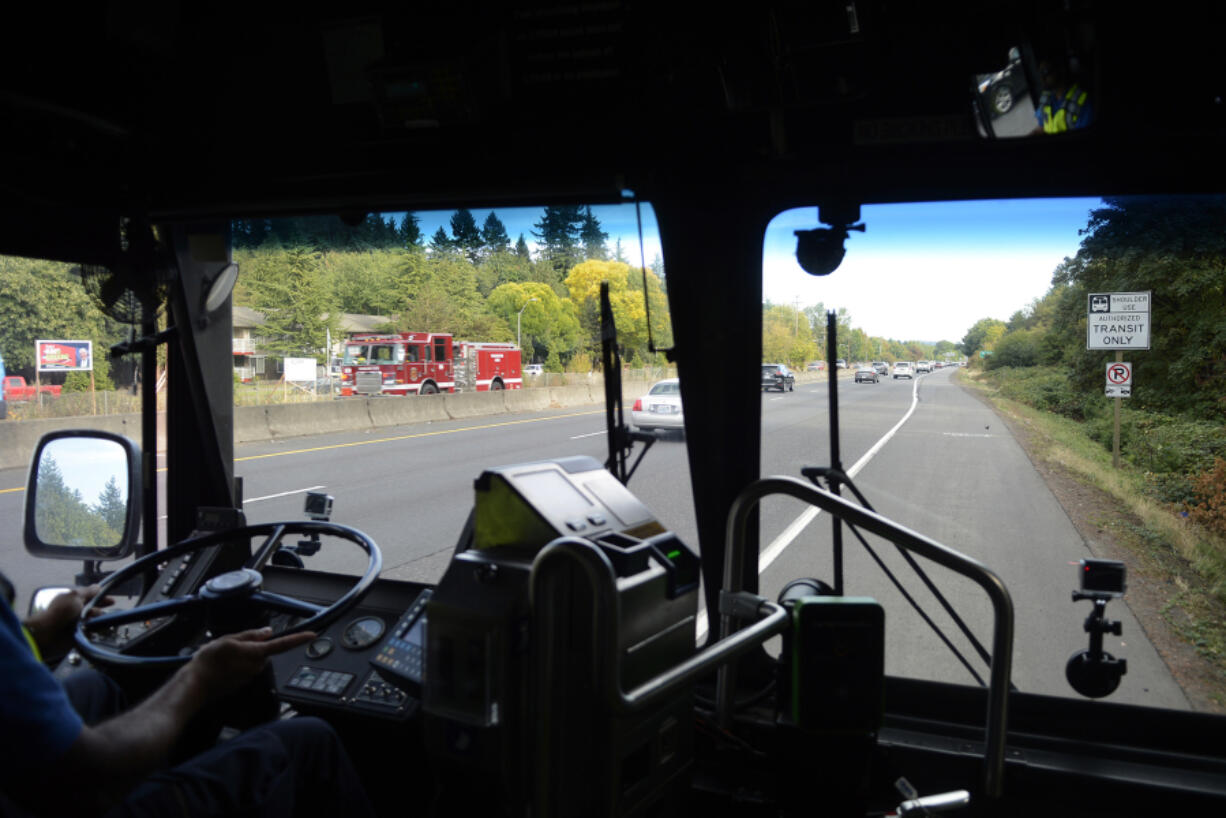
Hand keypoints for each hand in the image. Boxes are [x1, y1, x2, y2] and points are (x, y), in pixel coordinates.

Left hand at [24, 585, 112, 655]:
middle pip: (93, 606)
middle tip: (112, 605)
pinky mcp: (78, 634)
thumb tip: (98, 587)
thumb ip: (88, 592)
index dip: (100, 596)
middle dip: (101, 606)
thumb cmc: (61, 612)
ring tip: (100, 618)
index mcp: (72, 599)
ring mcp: (76, 622)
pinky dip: (95, 628)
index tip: (111, 598)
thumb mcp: (75, 596)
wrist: (49, 634)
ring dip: (98, 617)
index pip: (89, 596)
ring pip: (93, 618)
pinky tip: (98, 627)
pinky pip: (91, 630)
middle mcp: (75, 610)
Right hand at [188, 627, 316, 699]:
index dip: (298, 639)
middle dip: (253, 647)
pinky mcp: (242, 683)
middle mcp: (256, 666)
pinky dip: (236, 666)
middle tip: (232, 644)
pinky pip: (244, 669)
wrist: (195, 684)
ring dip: (243, 656)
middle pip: (263, 651)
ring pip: (253, 660)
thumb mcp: (228, 640)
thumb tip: (267, 632)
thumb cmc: (208, 662)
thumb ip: (250, 635)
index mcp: (255, 653)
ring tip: (223, 656)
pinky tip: (222, 666)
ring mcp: (249, 676)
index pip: (282, 645)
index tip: (312, 635)